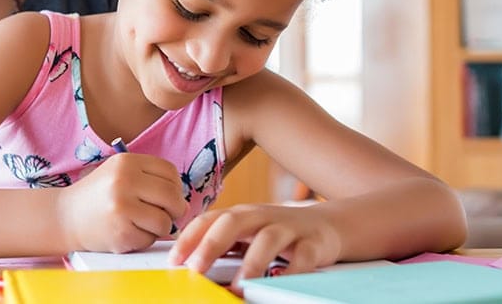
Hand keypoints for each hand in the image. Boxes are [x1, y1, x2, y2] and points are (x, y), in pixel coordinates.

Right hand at [56, 153, 187, 252]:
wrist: (65, 217)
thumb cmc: (99, 196)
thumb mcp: (120, 173)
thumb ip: (151, 180)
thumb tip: (185, 205)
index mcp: (127, 162)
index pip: (170, 173)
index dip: (175, 187)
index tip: (167, 197)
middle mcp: (124, 181)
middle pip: (172, 197)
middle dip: (175, 210)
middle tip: (166, 215)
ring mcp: (122, 207)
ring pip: (165, 221)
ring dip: (159, 227)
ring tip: (142, 224)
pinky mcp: (120, 232)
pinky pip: (150, 239)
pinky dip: (144, 239)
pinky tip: (128, 232)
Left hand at [169, 204, 341, 284]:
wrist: (328, 225)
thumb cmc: (278, 233)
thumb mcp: (248, 235)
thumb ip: (223, 247)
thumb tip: (190, 267)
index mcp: (241, 214)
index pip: (209, 220)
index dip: (189, 237)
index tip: (173, 260)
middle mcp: (262, 216)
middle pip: (233, 221)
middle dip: (212, 243)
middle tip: (196, 268)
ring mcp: (288, 228)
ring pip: (267, 239)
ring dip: (251, 264)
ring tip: (239, 286)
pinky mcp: (313, 243)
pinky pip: (302, 257)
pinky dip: (291, 271)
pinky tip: (279, 284)